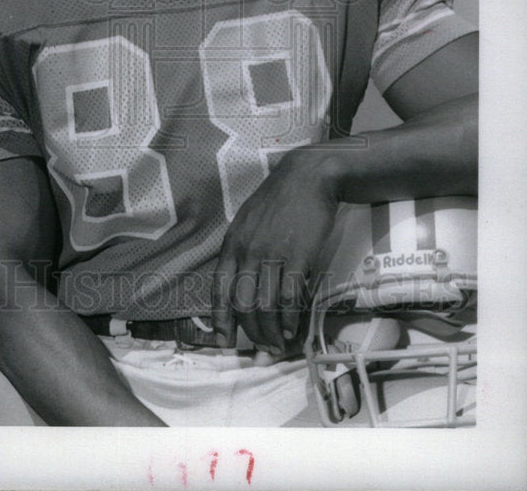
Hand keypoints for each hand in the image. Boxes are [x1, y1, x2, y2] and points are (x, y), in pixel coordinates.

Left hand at [211, 148, 338, 354]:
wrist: (308, 176)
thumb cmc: (278, 198)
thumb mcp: (247, 219)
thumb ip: (240, 247)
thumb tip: (238, 279)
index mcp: (232, 243)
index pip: (219, 289)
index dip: (220, 319)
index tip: (224, 341)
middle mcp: (248, 252)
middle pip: (243, 304)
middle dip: (251, 332)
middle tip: (261, 349)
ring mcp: (273, 254)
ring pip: (266, 305)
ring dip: (271, 332)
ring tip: (277, 346)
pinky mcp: (299, 257)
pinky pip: (291, 297)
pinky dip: (291, 319)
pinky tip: (293, 330)